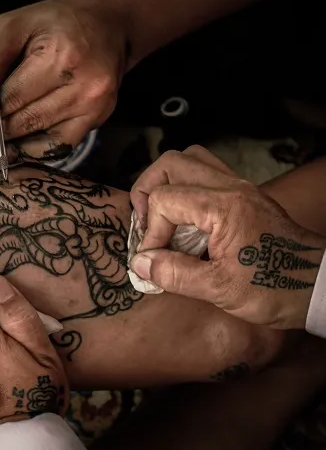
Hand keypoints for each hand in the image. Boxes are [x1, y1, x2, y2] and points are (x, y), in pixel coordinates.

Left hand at [0, 0, 127, 167]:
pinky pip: (62, 145)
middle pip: (27, 121)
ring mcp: (95, 105)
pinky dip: (36, 152)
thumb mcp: (15, 24)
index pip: (12, 98)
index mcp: (60, 56)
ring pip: (43, 139)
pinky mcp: (100, 117)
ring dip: (12, 151)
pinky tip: (15, 154)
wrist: (108, 22)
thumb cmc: (56, 20)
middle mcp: (83, 85)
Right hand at [129, 146, 325, 328]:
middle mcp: (231, 187)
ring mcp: (239, 187)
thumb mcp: (219, 289)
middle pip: (171, 163)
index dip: (150, 231)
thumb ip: (174, 274)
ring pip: (190, 160)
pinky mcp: (244, 194)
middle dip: (147, 191)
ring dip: (166, 183)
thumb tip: (140, 263)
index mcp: (224, 207)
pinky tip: (184, 219)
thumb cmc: (275, 288)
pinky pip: (206, 173)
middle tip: (146, 224)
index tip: (153, 259)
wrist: (317, 285)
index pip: (164, 199)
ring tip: (161, 215)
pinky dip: (185, 188)